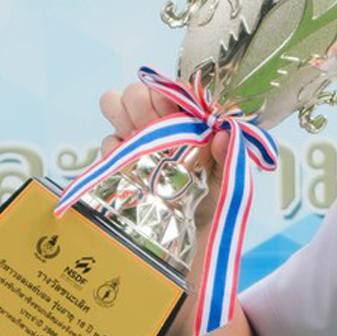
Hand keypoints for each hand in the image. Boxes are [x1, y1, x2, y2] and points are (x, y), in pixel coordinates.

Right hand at [97, 79, 229, 223]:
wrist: (192, 246)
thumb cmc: (214, 205)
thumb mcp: (228, 181)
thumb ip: (228, 156)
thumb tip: (223, 132)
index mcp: (189, 121)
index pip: (173, 89)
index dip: (168, 91)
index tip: (171, 107)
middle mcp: (161, 125)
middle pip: (138, 92)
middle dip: (140, 102)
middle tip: (151, 124)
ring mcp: (138, 143)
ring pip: (115, 105)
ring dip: (122, 116)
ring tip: (136, 136)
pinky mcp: (120, 163)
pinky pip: (108, 142)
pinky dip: (112, 146)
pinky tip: (124, 158)